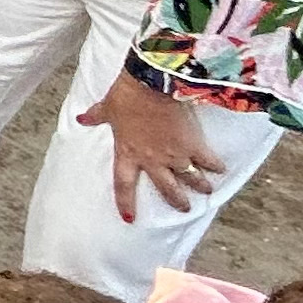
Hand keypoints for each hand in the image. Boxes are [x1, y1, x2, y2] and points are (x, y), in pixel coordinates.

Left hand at [76, 74, 223, 220]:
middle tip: (184, 207)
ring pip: (189, 177)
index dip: (125, 202)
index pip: (123, 185)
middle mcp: (152, 160)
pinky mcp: (192, 144)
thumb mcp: (107, 107)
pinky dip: (215, 165)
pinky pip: (206, 159)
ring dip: (199, 185)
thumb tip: (80, 119)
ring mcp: (174, 154)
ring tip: (207, 191)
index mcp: (128, 153)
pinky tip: (222, 169)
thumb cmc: (127, 96)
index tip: (129, 218)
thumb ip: (96, 117)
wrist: (153, 84)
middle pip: (165, 188)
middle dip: (176, 200)